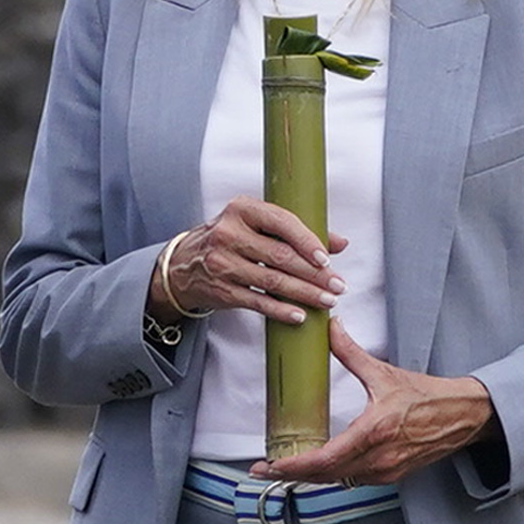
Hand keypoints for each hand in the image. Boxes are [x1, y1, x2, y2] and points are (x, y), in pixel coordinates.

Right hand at [153, 196, 347, 324]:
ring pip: (272, 281)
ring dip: (305, 293)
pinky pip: (258, 302)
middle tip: (338, 285)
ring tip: (327, 300)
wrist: (184, 264)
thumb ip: (295, 231)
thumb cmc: (229, 240)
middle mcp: (229, 233)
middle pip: (280, 256)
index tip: (327, 259)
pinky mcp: (222, 290)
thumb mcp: (255, 225)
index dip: (307, 241)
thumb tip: (340, 243)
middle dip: (314, 274)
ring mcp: (223, 263)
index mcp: (241, 209)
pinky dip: (281, 310)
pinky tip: (300, 315)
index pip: (281, 222)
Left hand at [252, 317, 496, 486]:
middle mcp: (380, 457)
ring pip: (340, 481)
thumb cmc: (428, 396)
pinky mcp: (393, 475)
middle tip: (265, 469)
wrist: (465, 416)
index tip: (271, 466)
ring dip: (312, 476)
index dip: (295, 467)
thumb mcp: (384, 372)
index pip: (326, 459)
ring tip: (285, 468)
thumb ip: (351, 352)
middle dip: (293, 474)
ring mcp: (388, 470)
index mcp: (375, 432)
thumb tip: (329, 328)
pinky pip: (355, 480)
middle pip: (327, 476)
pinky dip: (333, 475)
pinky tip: (318, 467)